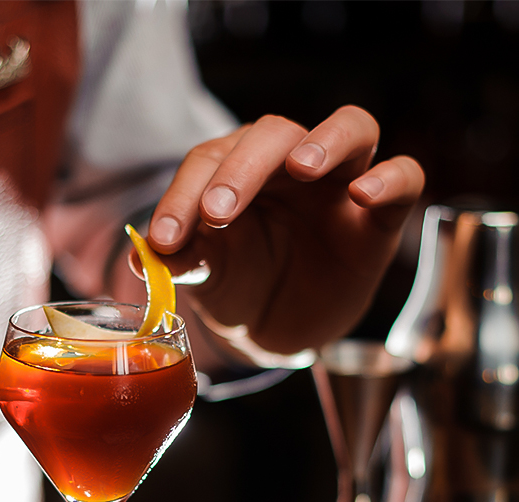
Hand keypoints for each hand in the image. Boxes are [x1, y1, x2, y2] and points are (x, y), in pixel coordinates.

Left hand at [146, 106, 424, 353]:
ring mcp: (339, 184)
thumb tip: (141, 254)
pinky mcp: (379, 217)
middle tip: (216, 212)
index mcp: (236, 171)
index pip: (210, 160)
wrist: (275, 329)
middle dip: (242, 168)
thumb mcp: (206, 278)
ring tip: (301, 166)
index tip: (165, 239)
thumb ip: (180, 260)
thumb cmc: (238, 287)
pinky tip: (364, 193)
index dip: (184, 195)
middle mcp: (289, 166)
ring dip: (324, 141)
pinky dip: (389, 178)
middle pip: (274, 133)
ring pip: (350, 127)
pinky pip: (404, 176)